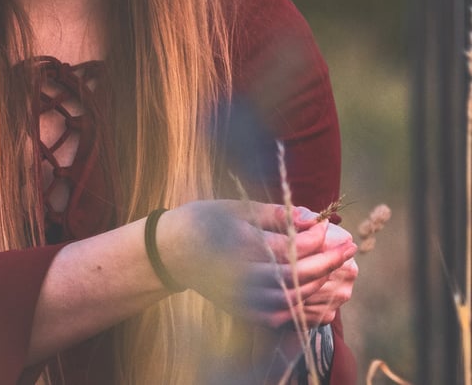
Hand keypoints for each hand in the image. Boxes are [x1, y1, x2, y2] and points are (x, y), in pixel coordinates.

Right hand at [158, 200, 357, 328]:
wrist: (171, 251)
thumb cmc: (204, 220)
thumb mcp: (235, 207)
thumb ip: (274, 213)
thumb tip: (309, 217)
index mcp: (241, 245)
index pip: (289, 248)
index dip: (316, 240)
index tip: (333, 230)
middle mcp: (243, 276)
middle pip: (296, 276)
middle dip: (328, 263)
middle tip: (351, 250)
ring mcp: (243, 298)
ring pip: (292, 300)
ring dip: (321, 287)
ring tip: (342, 273)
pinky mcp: (242, 310)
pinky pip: (281, 315)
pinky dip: (305, 309)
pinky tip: (322, 299)